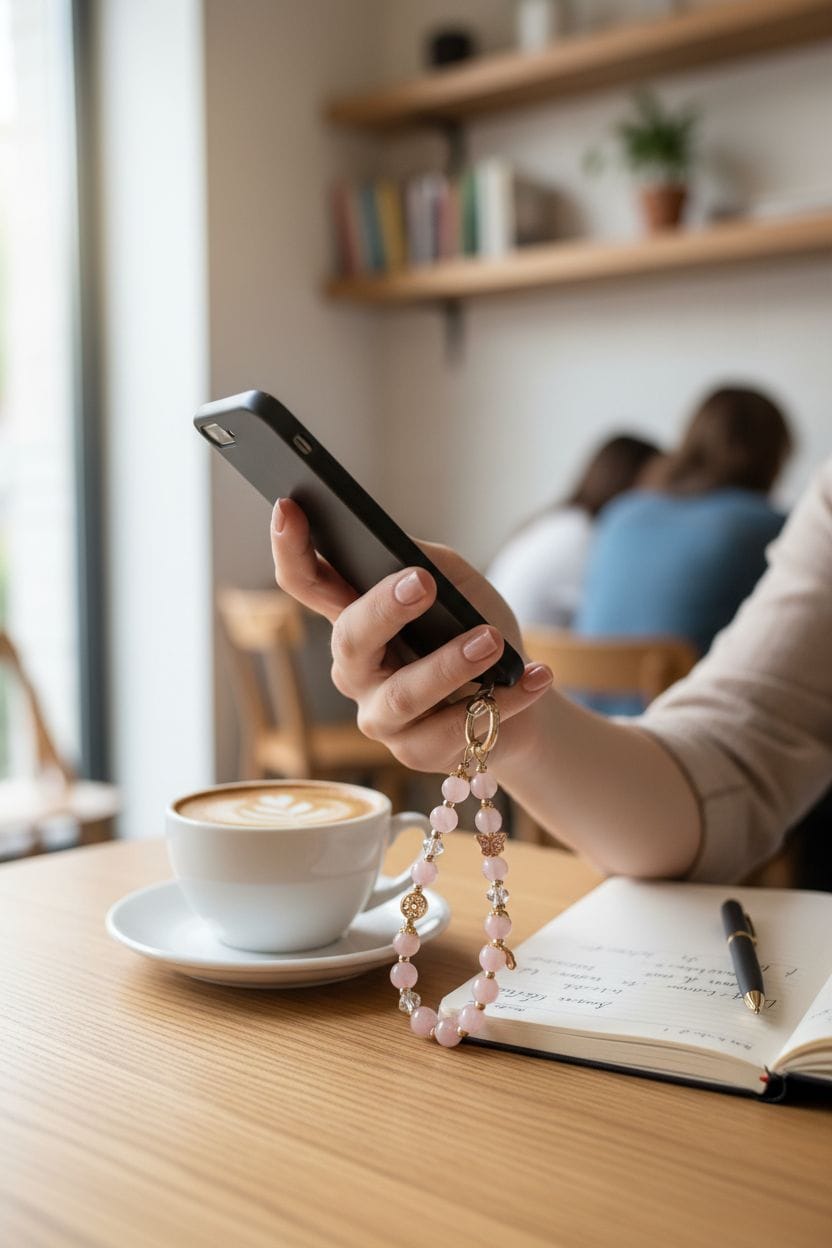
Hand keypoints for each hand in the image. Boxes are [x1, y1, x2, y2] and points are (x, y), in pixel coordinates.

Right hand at [270, 498, 552, 773]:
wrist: (518, 696)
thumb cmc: (475, 629)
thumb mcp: (457, 586)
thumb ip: (430, 564)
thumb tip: (411, 561)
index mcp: (355, 616)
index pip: (307, 581)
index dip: (289, 548)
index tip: (287, 507)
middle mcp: (356, 668)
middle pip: (349, 638)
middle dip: (383, 610)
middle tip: (421, 582)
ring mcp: (380, 715)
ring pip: (402, 694)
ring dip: (450, 664)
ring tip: (492, 641)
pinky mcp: (415, 753)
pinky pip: (454, 728)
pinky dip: (505, 699)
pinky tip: (534, 675)